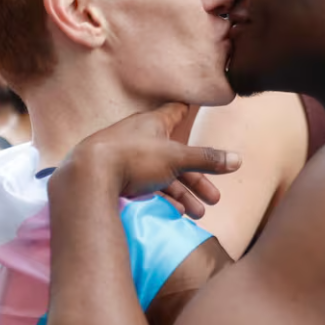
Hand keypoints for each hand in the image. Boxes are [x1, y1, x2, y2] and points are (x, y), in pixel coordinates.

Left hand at [58, 103, 240, 218]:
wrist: (86, 176)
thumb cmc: (132, 158)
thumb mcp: (176, 158)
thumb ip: (207, 160)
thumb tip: (238, 159)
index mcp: (154, 123)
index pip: (176, 111)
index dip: (188, 112)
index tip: (195, 109)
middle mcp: (141, 136)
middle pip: (176, 154)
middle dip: (197, 178)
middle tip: (214, 198)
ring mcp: (127, 157)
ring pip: (162, 174)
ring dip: (182, 194)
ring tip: (198, 214)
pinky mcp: (116, 176)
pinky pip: (146, 186)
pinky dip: (162, 197)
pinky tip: (174, 213)